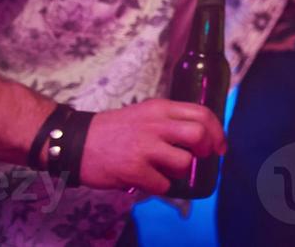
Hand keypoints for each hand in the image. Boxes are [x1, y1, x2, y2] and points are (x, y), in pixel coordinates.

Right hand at [78, 98, 226, 195]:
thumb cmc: (114, 130)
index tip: (219, 147)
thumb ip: (170, 120)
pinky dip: (161, 186)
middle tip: (199, 158)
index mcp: (161, 108)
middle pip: (199, 135)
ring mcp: (144, 147)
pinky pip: (163, 184)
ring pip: (184, 162)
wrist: (76, 141)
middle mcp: (156, 124)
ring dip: (180, 172)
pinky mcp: (133, 169)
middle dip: (205, 150)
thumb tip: (200, 137)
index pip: (202, 113)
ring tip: (165, 170)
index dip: (217, 131)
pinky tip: (149, 180)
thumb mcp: (145, 113)